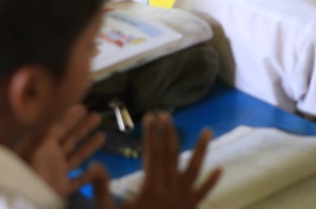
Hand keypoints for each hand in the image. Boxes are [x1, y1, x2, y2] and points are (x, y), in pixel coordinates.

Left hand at [18, 104, 105, 197]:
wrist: (28, 198)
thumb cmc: (33, 169)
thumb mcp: (42, 142)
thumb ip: (55, 128)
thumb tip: (64, 108)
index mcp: (41, 146)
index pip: (58, 127)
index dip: (70, 117)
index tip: (83, 107)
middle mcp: (48, 158)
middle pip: (69, 140)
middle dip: (83, 128)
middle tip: (97, 116)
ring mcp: (55, 174)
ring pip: (75, 157)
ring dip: (89, 146)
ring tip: (103, 135)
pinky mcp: (61, 189)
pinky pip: (77, 180)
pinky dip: (88, 174)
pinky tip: (98, 166)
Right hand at [90, 118, 221, 208]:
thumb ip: (101, 189)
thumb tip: (96, 164)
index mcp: (151, 189)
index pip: (153, 153)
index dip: (152, 134)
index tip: (150, 116)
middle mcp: (172, 191)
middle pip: (172, 156)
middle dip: (169, 134)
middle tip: (166, 115)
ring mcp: (184, 202)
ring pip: (194, 170)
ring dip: (201, 149)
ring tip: (208, 131)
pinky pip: (202, 194)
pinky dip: (210, 182)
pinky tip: (219, 170)